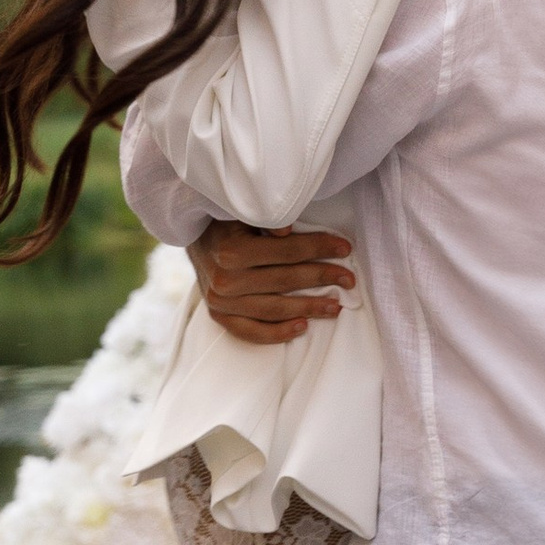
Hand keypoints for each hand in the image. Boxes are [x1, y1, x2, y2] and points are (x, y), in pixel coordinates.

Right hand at [190, 218, 354, 345]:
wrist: (195, 241)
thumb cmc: (226, 223)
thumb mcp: (243, 212)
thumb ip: (266, 219)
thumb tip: (288, 229)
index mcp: (233, 251)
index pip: (288, 251)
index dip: (320, 248)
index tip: (345, 248)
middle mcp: (226, 280)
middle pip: (286, 280)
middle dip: (323, 277)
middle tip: (349, 279)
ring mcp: (221, 302)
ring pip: (274, 309)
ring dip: (309, 308)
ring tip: (335, 306)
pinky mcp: (219, 316)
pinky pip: (252, 332)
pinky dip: (278, 333)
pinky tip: (303, 327)